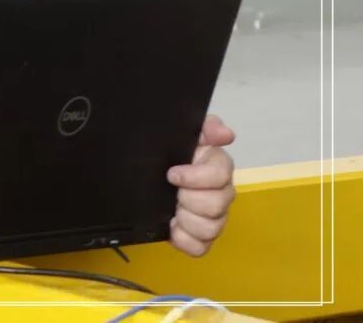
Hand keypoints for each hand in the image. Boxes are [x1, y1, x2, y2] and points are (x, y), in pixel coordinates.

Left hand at [167, 114, 236, 255]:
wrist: (150, 175)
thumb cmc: (172, 156)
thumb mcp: (184, 134)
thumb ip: (205, 127)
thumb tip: (225, 134)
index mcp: (218, 167)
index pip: (221, 175)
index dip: (195, 177)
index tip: (172, 174)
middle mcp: (221, 194)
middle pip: (217, 205)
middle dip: (188, 200)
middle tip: (173, 193)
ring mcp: (213, 218)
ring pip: (211, 229)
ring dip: (186, 220)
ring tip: (173, 210)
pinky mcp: (200, 237)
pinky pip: (199, 248)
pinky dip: (183, 240)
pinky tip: (172, 226)